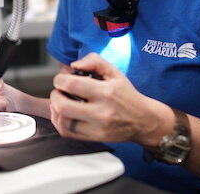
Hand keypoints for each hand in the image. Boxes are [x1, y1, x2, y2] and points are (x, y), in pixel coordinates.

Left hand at [50, 53, 168, 144]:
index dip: (60, 80)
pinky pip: (68, 133)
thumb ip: (94, 61)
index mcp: (106, 92)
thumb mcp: (115, 72)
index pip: (71, 84)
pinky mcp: (94, 138)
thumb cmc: (127, 94)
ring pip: (63, 121)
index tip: (62, 79)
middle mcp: (101, 111)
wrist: (143, 120)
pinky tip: (62, 114)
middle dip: (55, 95)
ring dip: (55, 109)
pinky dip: (59, 122)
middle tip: (59, 91)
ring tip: (60, 102)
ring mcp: (97, 127)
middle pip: (63, 105)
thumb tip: (74, 65)